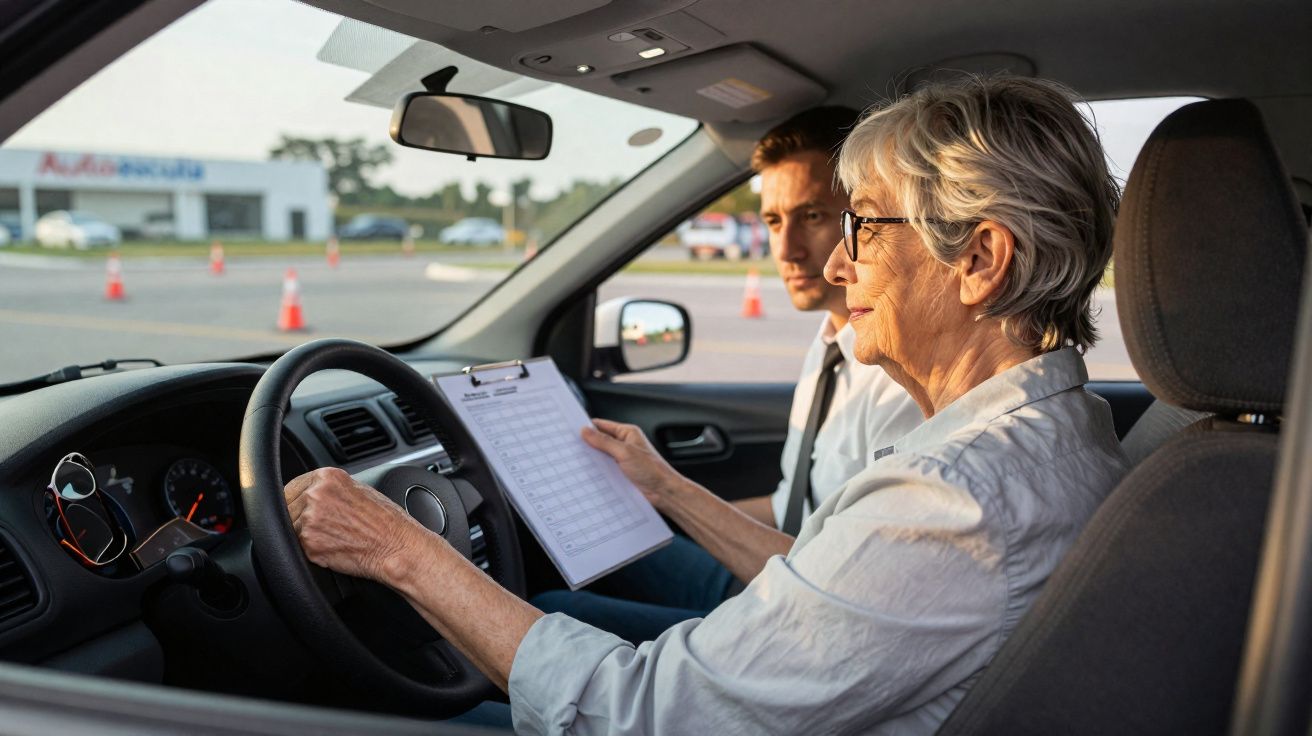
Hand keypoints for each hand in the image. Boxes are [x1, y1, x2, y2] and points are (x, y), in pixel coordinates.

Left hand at [283, 467, 434, 585]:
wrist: (397, 547)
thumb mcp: (360, 490)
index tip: (297, 510)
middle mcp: (315, 494)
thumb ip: (331, 489)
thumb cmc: (386, 522)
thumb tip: (310, 493)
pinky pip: (297, 548)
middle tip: (321, 529)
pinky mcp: (309, 544)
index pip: (291, 486)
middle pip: (285, 507)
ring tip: (331, 539)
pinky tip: (332, 548)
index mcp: (327, 477)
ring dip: (302, 535)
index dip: (294, 500)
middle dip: (297, 518)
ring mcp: (309, 520)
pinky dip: (311, 550)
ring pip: (289, 529)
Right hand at [581, 418, 686, 509]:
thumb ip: (604, 441)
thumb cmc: (653, 470)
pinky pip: (605, 470)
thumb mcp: (625, 452)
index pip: (602, 426)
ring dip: (592, 460)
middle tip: (572, 448)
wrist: (663, 492)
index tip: (573, 431)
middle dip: (588, 445)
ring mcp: (622, 460)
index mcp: (628, 433)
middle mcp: (625, 445)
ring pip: (601, 457)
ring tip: (579, 462)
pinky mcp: (621, 473)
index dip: (588, 427)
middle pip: (600, 441)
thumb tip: (586, 431)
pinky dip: (597, 471)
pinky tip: (589, 475)